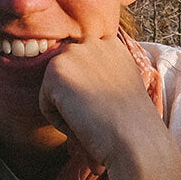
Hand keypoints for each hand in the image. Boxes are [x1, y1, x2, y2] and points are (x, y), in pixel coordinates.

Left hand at [35, 38, 167, 173]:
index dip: (88, 91)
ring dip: (68, 110)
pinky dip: (60, 121)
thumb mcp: (122, 84)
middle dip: (76, 99)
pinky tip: (83, 122)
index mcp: (110, 43)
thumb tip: (79, 82)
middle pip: (65, 77)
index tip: (105, 106)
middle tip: (100, 114)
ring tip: (93, 118)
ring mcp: (72, 53)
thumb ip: (101, 72)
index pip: (81, 64)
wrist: (135, 138)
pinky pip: (45, 104)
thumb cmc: (131, 124)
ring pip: (54, 90)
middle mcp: (91, 42)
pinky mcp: (55, 72)